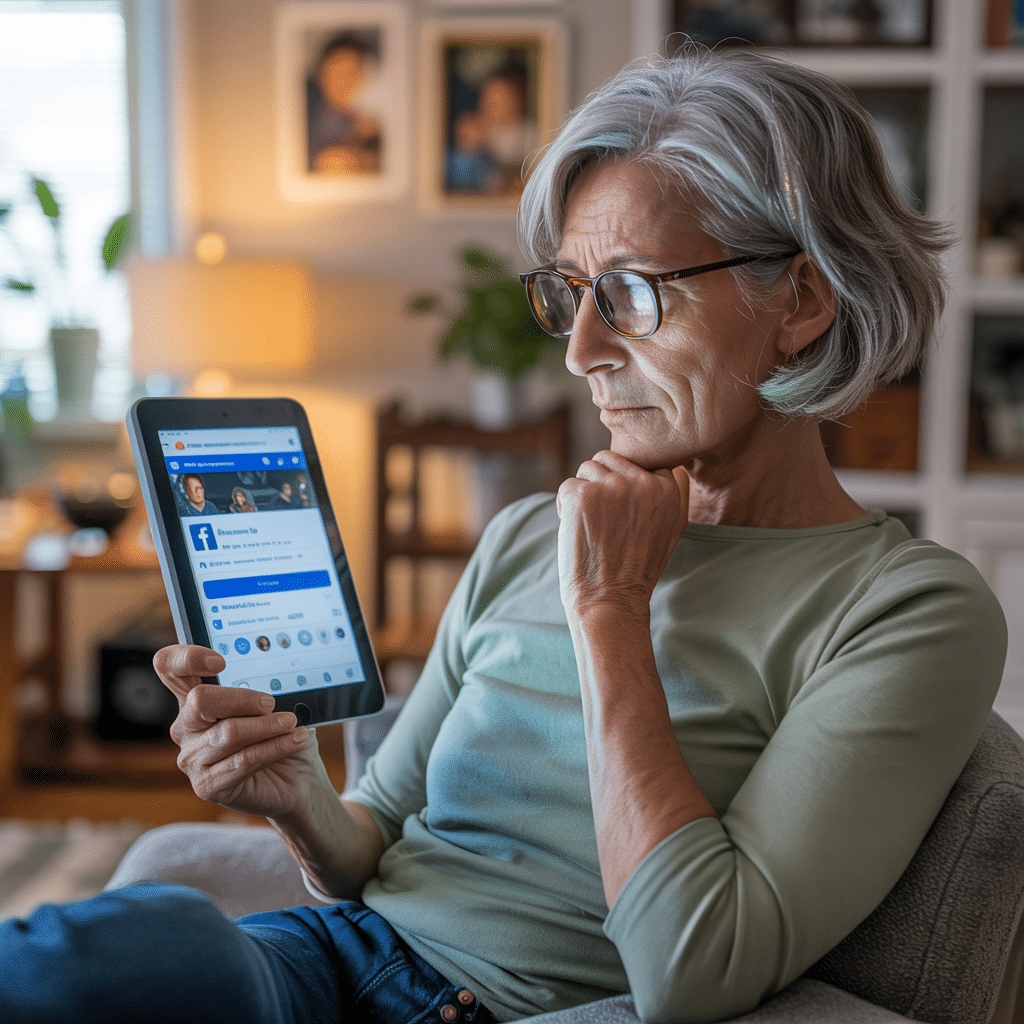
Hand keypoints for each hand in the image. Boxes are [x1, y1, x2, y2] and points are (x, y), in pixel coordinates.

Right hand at [155, 644, 324, 818]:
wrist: (297, 780)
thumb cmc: (281, 735)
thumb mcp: (275, 705)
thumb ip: (265, 687)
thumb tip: (275, 680)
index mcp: (196, 699)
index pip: (169, 667)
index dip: (187, 658)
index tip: (220, 662)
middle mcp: (186, 728)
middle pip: (200, 700)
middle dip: (241, 698)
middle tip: (270, 703)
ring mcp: (192, 759)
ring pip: (228, 732)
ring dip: (268, 725)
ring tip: (292, 722)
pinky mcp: (207, 785)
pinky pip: (244, 760)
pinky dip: (276, 746)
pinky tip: (296, 739)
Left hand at [555, 451, 688, 619]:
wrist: (611, 599)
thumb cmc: (637, 570)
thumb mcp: (669, 531)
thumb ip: (667, 496)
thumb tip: (669, 471)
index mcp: (667, 489)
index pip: (638, 462)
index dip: (623, 484)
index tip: (620, 512)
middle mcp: (642, 482)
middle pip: (609, 459)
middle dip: (600, 483)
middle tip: (601, 518)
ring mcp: (611, 487)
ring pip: (586, 468)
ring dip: (582, 492)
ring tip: (589, 523)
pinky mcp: (582, 495)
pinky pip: (567, 484)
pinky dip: (565, 505)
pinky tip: (575, 528)